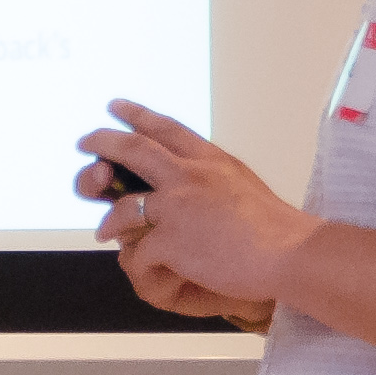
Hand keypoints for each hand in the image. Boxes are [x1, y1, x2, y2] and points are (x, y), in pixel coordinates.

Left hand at [80, 99, 314, 322]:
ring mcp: (177, 206)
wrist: (290, 251)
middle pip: (132, 149)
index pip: (165, 128)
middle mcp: (188, 175)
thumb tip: (194, 186)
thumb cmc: (277, 227)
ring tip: (101, 229)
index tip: (115, 107)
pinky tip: (146, 267)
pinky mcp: (171, 239)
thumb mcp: (242, 184)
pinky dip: (141, 262)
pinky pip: (139, 251)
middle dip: (102, 143)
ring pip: (123, 205)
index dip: (136, 115)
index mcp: (209, 159)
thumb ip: (213, 180)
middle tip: (85, 141)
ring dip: (109, 220)